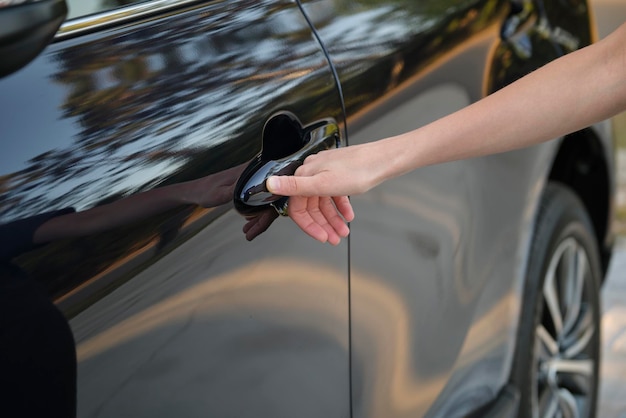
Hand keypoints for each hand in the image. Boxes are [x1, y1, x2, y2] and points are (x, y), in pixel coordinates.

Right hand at [265, 144, 388, 243]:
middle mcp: (313, 173)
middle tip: (334, 239)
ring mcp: (327, 173)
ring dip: (333, 219)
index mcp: (306, 174)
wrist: (384, 159)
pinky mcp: (339, 174)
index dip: (307, 224)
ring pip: (324, 203)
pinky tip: (349, 216)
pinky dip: (341, 208)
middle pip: (312, 206)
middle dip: (323, 225)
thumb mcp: (323, 183)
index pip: (297, 206)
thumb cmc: (358, 170)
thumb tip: (269, 184)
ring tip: (343, 232)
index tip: (319, 237)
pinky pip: (335, 195)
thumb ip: (295, 186)